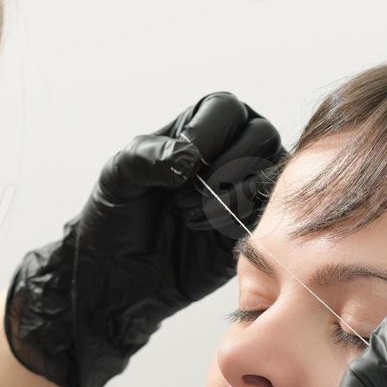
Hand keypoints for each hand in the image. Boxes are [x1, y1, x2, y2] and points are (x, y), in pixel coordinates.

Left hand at [4, 92, 282, 386]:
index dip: (206, 134)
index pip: (225, 109)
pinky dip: (238, 217)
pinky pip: (270, 211)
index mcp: (198, 129)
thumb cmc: (116, 218)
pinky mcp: (253, 226)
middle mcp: (229, 152)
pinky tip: (204, 229)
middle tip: (184, 196)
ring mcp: (245, 189)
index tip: (178, 168)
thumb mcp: (118, 176)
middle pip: (260, 134)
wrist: (117, 276)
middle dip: (224, 166)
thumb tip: (187, 158)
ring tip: (189, 215)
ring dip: (232, 193)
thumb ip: (147, 156)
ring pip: (270, 172)